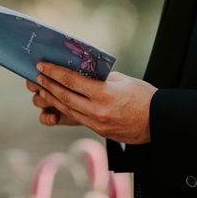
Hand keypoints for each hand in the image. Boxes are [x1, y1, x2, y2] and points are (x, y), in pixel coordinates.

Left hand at [33, 63, 156, 143]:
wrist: (160, 121)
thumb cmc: (142, 96)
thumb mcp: (120, 80)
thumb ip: (98, 77)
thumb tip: (78, 70)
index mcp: (103, 94)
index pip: (71, 81)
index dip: (53, 72)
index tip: (41, 66)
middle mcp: (98, 110)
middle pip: (65, 96)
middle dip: (48, 85)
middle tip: (37, 76)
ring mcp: (98, 123)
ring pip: (68, 110)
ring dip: (52, 99)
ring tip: (42, 89)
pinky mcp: (100, 131)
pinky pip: (77, 118)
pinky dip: (64, 109)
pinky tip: (57, 102)